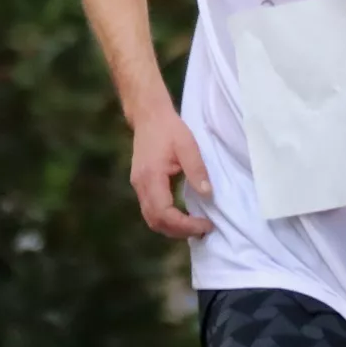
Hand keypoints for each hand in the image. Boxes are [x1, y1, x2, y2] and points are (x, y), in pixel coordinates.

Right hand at [129, 107, 214, 240]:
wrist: (148, 115)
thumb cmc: (169, 128)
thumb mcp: (188, 145)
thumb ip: (196, 170)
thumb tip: (207, 194)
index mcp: (151, 176)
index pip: (164, 213)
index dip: (184, 225)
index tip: (205, 224)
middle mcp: (140, 185)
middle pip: (155, 221)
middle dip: (179, 231)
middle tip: (203, 229)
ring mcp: (138, 185)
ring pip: (151, 219)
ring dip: (171, 228)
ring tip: (194, 226)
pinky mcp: (140, 184)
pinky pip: (151, 210)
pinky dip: (166, 219)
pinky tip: (182, 216)